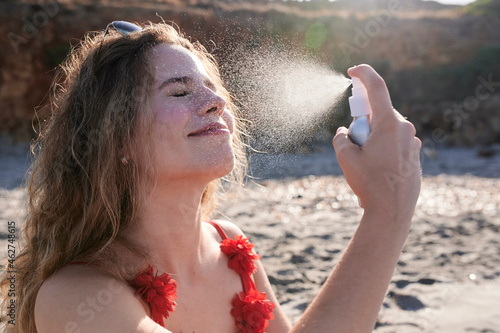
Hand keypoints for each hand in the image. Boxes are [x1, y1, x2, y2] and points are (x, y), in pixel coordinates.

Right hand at [333, 64, 420, 223]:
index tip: (352, 71)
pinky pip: (395, 143)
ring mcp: (413, 143)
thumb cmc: (370, 184)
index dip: (364, 74)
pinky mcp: (415, 156)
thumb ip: (341, 138)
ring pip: (386, 129)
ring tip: (365, 162)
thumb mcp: (346, 158)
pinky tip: (377, 169)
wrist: (392, 212)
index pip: (377, 87)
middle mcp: (405, 129)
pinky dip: (382, 148)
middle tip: (353, 141)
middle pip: (379, 113)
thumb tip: (344, 132)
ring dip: (372, 137)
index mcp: (389, 124)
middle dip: (362, 121)